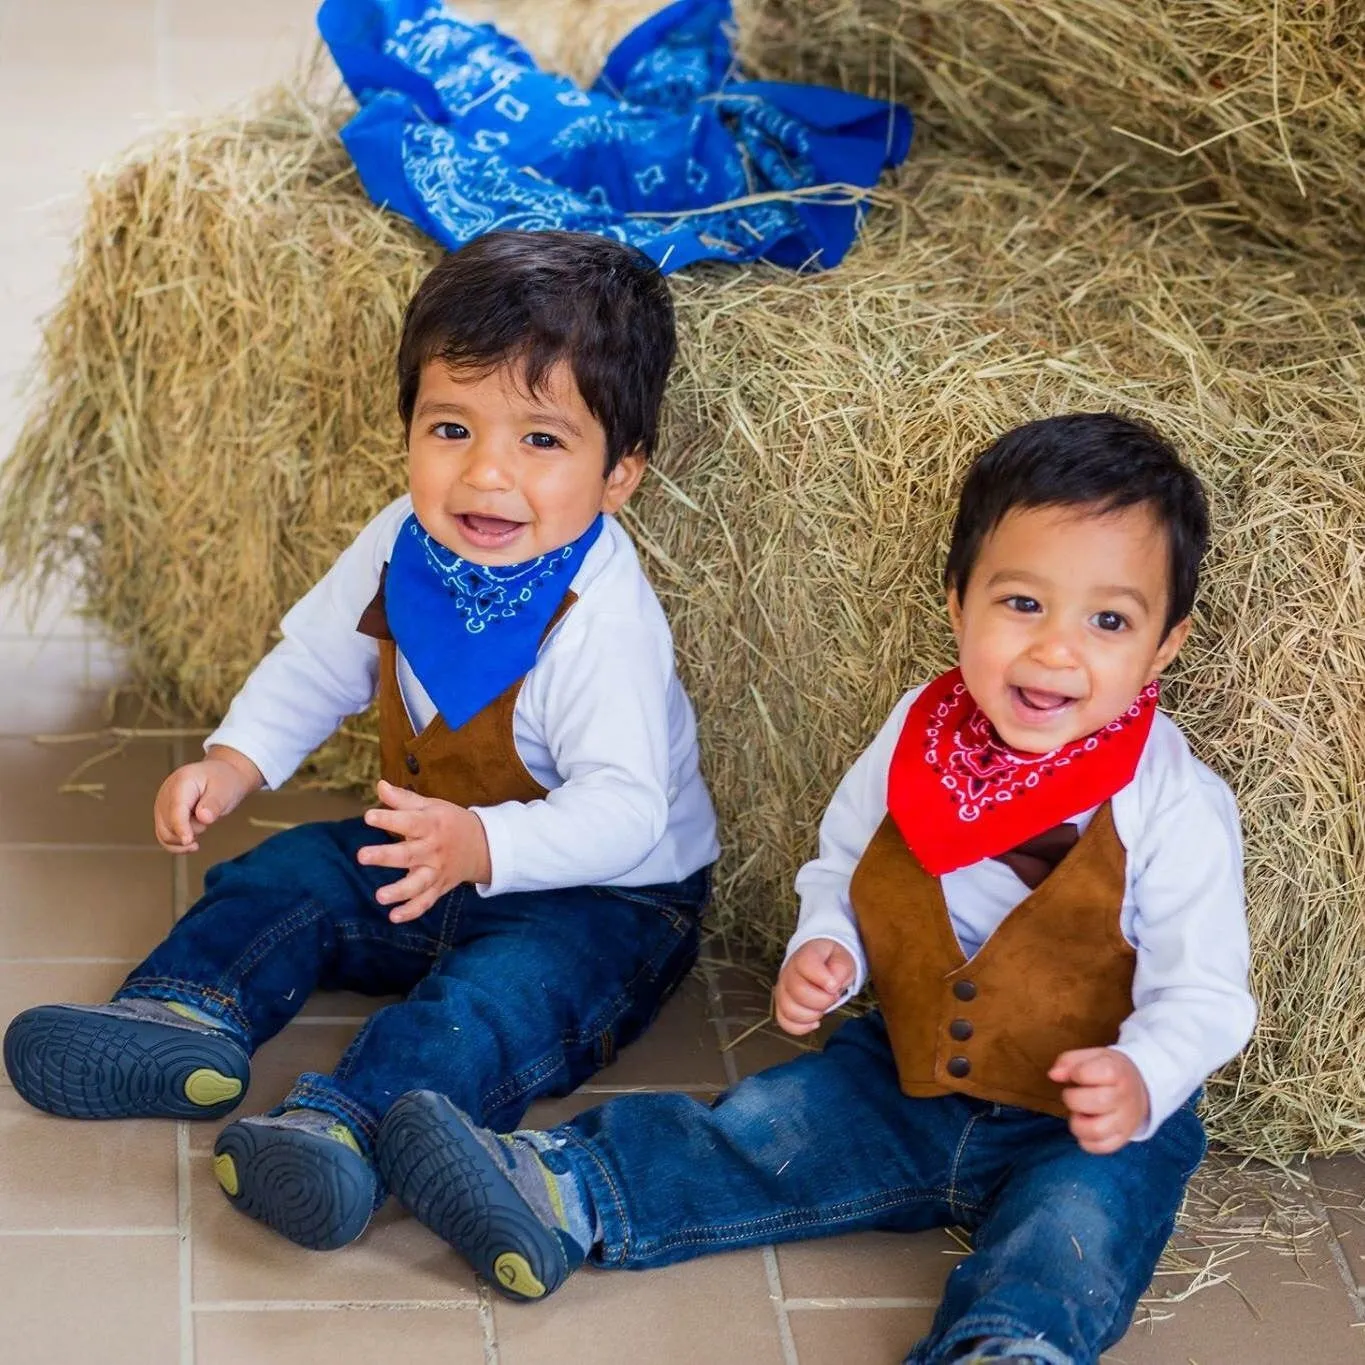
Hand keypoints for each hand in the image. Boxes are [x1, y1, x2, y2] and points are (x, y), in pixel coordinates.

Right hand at [153, 746, 262, 852]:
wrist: (222, 775)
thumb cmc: (224, 781)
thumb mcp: (225, 790)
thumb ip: (214, 804)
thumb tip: (203, 818)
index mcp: (182, 782)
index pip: (176, 809)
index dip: (181, 827)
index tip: (188, 841)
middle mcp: (166, 793)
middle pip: (169, 825)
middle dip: (190, 830)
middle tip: (208, 818)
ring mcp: (162, 804)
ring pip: (164, 833)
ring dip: (184, 838)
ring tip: (203, 825)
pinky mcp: (164, 815)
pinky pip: (164, 836)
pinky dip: (176, 844)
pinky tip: (191, 845)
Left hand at [357, 779, 491, 922]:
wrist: (483, 845)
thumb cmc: (449, 822)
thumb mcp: (431, 806)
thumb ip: (404, 799)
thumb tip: (380, 785)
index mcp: (431, 825)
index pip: (409, 821)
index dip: (389, 818)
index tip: (369, 817)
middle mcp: (433, 849)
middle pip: (408, 854)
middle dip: (386, 856)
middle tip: (362, 856)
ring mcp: (436, 871)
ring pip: (418, 884)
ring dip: (399, 891)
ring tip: (379, 897)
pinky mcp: (438, 887)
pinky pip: (425, 902)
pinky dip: (412, 911)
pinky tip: (394, 917)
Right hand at [774, 938, 856, 1035]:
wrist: (819, 963)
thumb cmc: (831, 962)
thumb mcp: (843, 959)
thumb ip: (840, 969)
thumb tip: (832, 985)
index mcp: (805, 955)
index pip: (805, 963)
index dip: (822, 978)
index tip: (834, 986)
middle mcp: (788, 971)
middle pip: (798, 991)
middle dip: (822, 1000)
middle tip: (833, 997)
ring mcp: (782, 989)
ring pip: (789, 1009)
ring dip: (812, 1015)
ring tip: (823, 1009)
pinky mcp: (781, 1005)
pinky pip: (784, 1021)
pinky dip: (801, 1027)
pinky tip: (815, 1022)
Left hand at [1049, 1047, 1149, 1153]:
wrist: (1139, 1088)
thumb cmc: (1110, 1071)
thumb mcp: (1093, 1056)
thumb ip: (1069, 1061)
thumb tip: (1053, 1075)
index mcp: (1118, 1072)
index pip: (1093, 1073)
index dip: (1076, 1073)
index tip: (1076, 1074)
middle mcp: (1124, 1098)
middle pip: (1096, 1102)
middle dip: (1073, 1098)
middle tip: (1074, 1095)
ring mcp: (1125, 1121)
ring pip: (1096, 1130)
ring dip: (1078, 1123)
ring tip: (1079, 1113)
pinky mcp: (1122, 1138)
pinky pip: (1101, 1147)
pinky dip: (1086, 1140)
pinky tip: (1085, 1126)